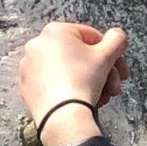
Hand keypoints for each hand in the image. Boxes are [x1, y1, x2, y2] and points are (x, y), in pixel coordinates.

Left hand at [18, 21, 129, 144]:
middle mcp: (38, 43)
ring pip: (66, 70)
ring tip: (98, 99)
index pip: (92, 37)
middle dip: (101, 74)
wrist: (62, 115)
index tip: (121, 73)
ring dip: (86, 83)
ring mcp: (28, 64)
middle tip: (113, 90)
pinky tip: (77, 101)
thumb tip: (118, 35)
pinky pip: (51, 84)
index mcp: (56, 30)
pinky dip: (66, 90)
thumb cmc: (83, 81)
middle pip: (79, 56)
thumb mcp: (106, 57)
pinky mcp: (25, 85)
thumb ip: (117, 40)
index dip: (111, 56)